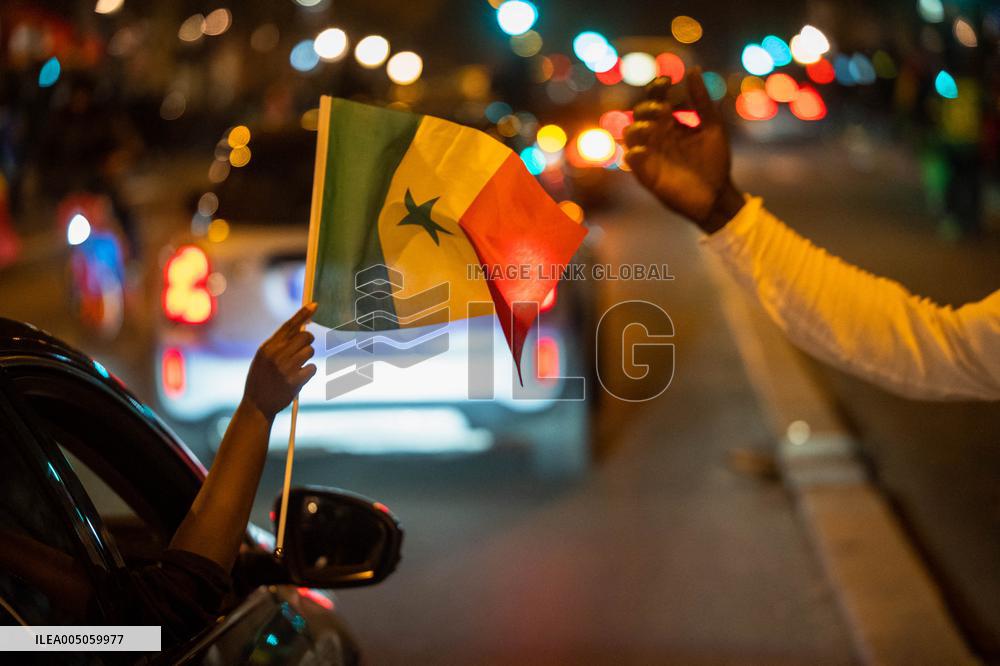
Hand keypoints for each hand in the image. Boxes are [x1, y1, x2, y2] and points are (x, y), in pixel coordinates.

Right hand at [243, 303, 317, 418]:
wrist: (257, 405)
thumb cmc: (261, 379)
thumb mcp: (263, 358)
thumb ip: (278, 344)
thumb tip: (300, 329)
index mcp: (267, 347)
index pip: (289, 325)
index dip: (303, 314)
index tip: (315, 304)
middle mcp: (276, 355)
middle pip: (306, 336)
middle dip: (308, 342)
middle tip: (302, 350)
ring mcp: (286, 368)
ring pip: (310, 351)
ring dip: (307, 358)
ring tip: (295, 368)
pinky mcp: (295, 381)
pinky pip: (312, 368)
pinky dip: (308, 373)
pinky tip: (297, 379)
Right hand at [624, 68, 743, 232]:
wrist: (717, 195)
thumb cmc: (715, 161)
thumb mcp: (713, 126)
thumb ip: (702, 101)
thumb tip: (692, 70)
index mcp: (671, 123)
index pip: (656, 99)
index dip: (657, 88)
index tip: (667, 82)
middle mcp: (657, 136)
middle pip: (639, 113)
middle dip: (648, 108)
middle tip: (664, 110)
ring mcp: (650, 154)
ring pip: (629, 133)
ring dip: (638, 127)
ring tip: (654, 127)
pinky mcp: (647, 174)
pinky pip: (632, 160)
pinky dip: (635, 152)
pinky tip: (645, 149)